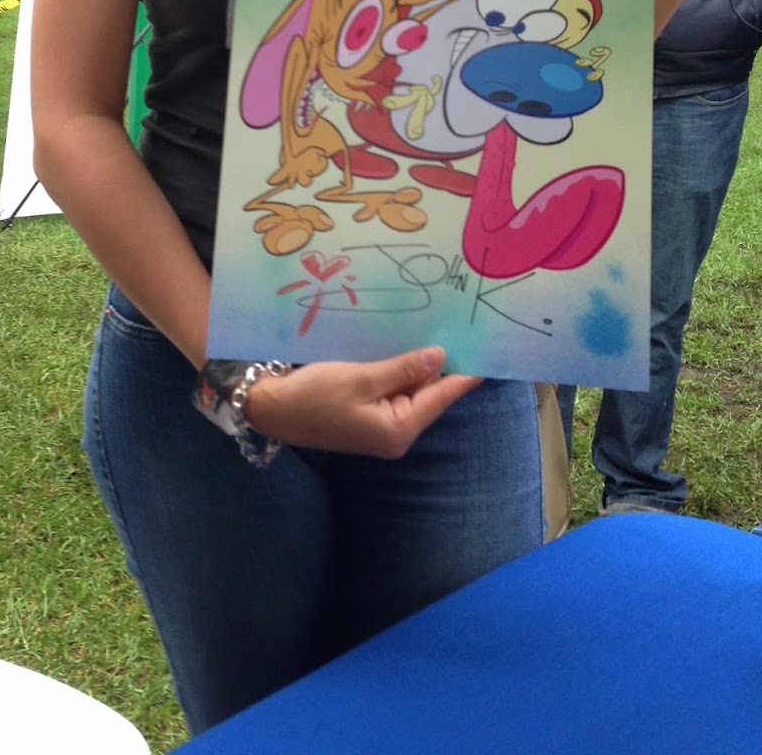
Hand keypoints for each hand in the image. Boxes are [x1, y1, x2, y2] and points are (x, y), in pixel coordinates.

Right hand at [242, 346, 480, 458]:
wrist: (271, 409)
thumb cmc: (314, 395)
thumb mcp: (361, 378)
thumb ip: (404, 368)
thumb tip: (441, 357)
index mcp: (399, 430)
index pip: (442, 396)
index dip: (465, 374)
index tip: (489, 354)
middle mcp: (396, 433)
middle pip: (429, 393)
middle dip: (443, 364)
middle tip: (463, 329)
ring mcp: (382, 426)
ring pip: (412, 390)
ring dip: (419, 364)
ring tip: (441, 330)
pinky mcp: (369, 416)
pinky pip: (394, 390)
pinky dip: (401, 371)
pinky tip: (407, 347)